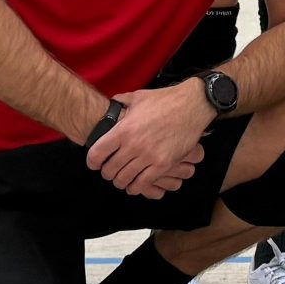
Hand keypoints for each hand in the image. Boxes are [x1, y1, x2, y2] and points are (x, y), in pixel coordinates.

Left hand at [87, 85, 212, 199]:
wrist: (192, 105)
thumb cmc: (165, 100)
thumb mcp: (138, 97)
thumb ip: (121, 102)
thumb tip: (112, 105)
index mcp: (123, 130)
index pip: (97, 154)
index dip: (92, 162)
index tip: (95, 163)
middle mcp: (133, 145)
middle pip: (109, 170)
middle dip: (107, 173)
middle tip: (110, 172)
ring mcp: (149, 156)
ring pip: (124, 180)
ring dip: (120, 181)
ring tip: (122, 179)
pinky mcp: (163, 164)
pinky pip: (143, 183)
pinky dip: (136, 187)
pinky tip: (135, 184)